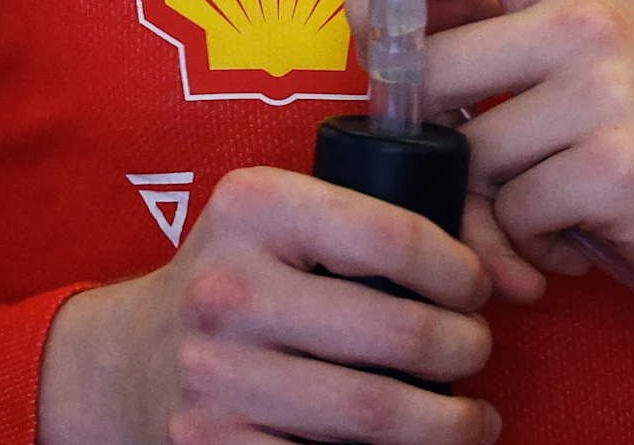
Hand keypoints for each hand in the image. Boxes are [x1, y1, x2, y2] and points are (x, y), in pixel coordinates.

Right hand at [35, 165, 501, 444]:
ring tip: (471, 421)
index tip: (477, 291)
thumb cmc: (237, 285)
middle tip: (477, 352)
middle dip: (463, 348)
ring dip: (446, 425)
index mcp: (254, 209)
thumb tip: (505, 272)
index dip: (458, 270)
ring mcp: (214, 375)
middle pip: (394, 331)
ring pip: (372, 412)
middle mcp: (228, 289)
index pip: (390, 234)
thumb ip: (370, 229)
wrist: (127, 361)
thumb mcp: (279, 227)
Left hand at [392, 0, 633, 372]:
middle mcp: (587, 10)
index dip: (378, 4)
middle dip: (431, 135)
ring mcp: (605, 86)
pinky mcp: (615, 166)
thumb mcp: (581, 36)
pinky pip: (511, 215)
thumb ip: (490, 19)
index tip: (383, 55)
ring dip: (488, 203)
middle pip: (426, 69)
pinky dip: (529, 243)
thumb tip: (374, 30)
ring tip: (541, 203)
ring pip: (466, 156)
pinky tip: (574, 234)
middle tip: (477, 162)